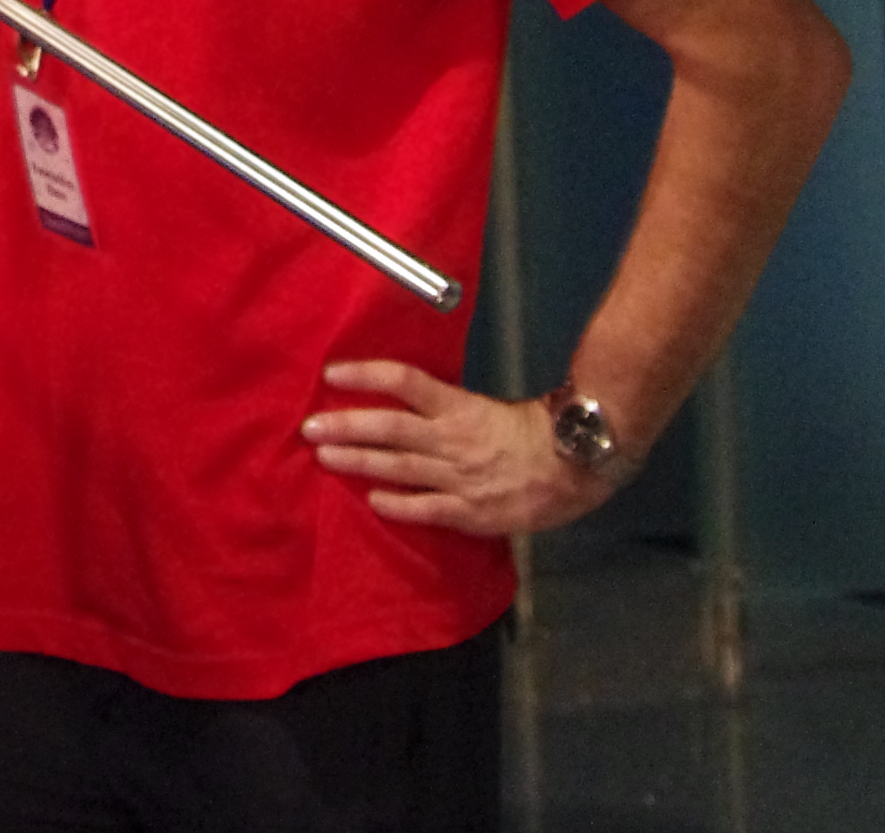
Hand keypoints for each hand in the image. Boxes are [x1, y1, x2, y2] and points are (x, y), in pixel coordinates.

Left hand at [302, 360, 615, 537]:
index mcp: (459, 407)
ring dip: (358, 461)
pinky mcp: (470, 512)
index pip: (405, 381)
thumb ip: (446, 408)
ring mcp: (459, 478)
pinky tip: (371, 500)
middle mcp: (452, 440)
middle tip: (309, 426)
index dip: (366, 375)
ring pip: (399, 466)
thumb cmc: (530, 433)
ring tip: (324, 456)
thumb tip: (401, 399)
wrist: (575, 467)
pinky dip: (397, 505)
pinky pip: (427, 509)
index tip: (331, 373)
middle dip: (346, 425)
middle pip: (390, 427)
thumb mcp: (485, 408)